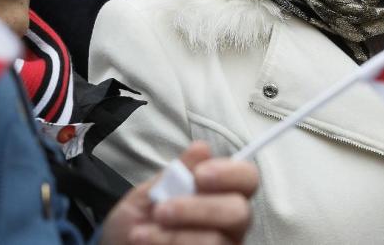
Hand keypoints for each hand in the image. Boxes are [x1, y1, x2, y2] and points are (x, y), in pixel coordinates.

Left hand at [100, 142, 257, 244]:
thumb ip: (174, 174)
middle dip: (197, 209)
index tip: (199, 175)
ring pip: (216, 241)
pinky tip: (148, 244)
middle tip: (161, 211)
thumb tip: (201, 148)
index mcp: (219, 195)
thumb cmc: (136, 224)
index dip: (230, 173)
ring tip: (141, 234)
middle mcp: (228, 224)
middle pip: (239, 212)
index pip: (247, 178)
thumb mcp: (147, 194)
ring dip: (173, 236)